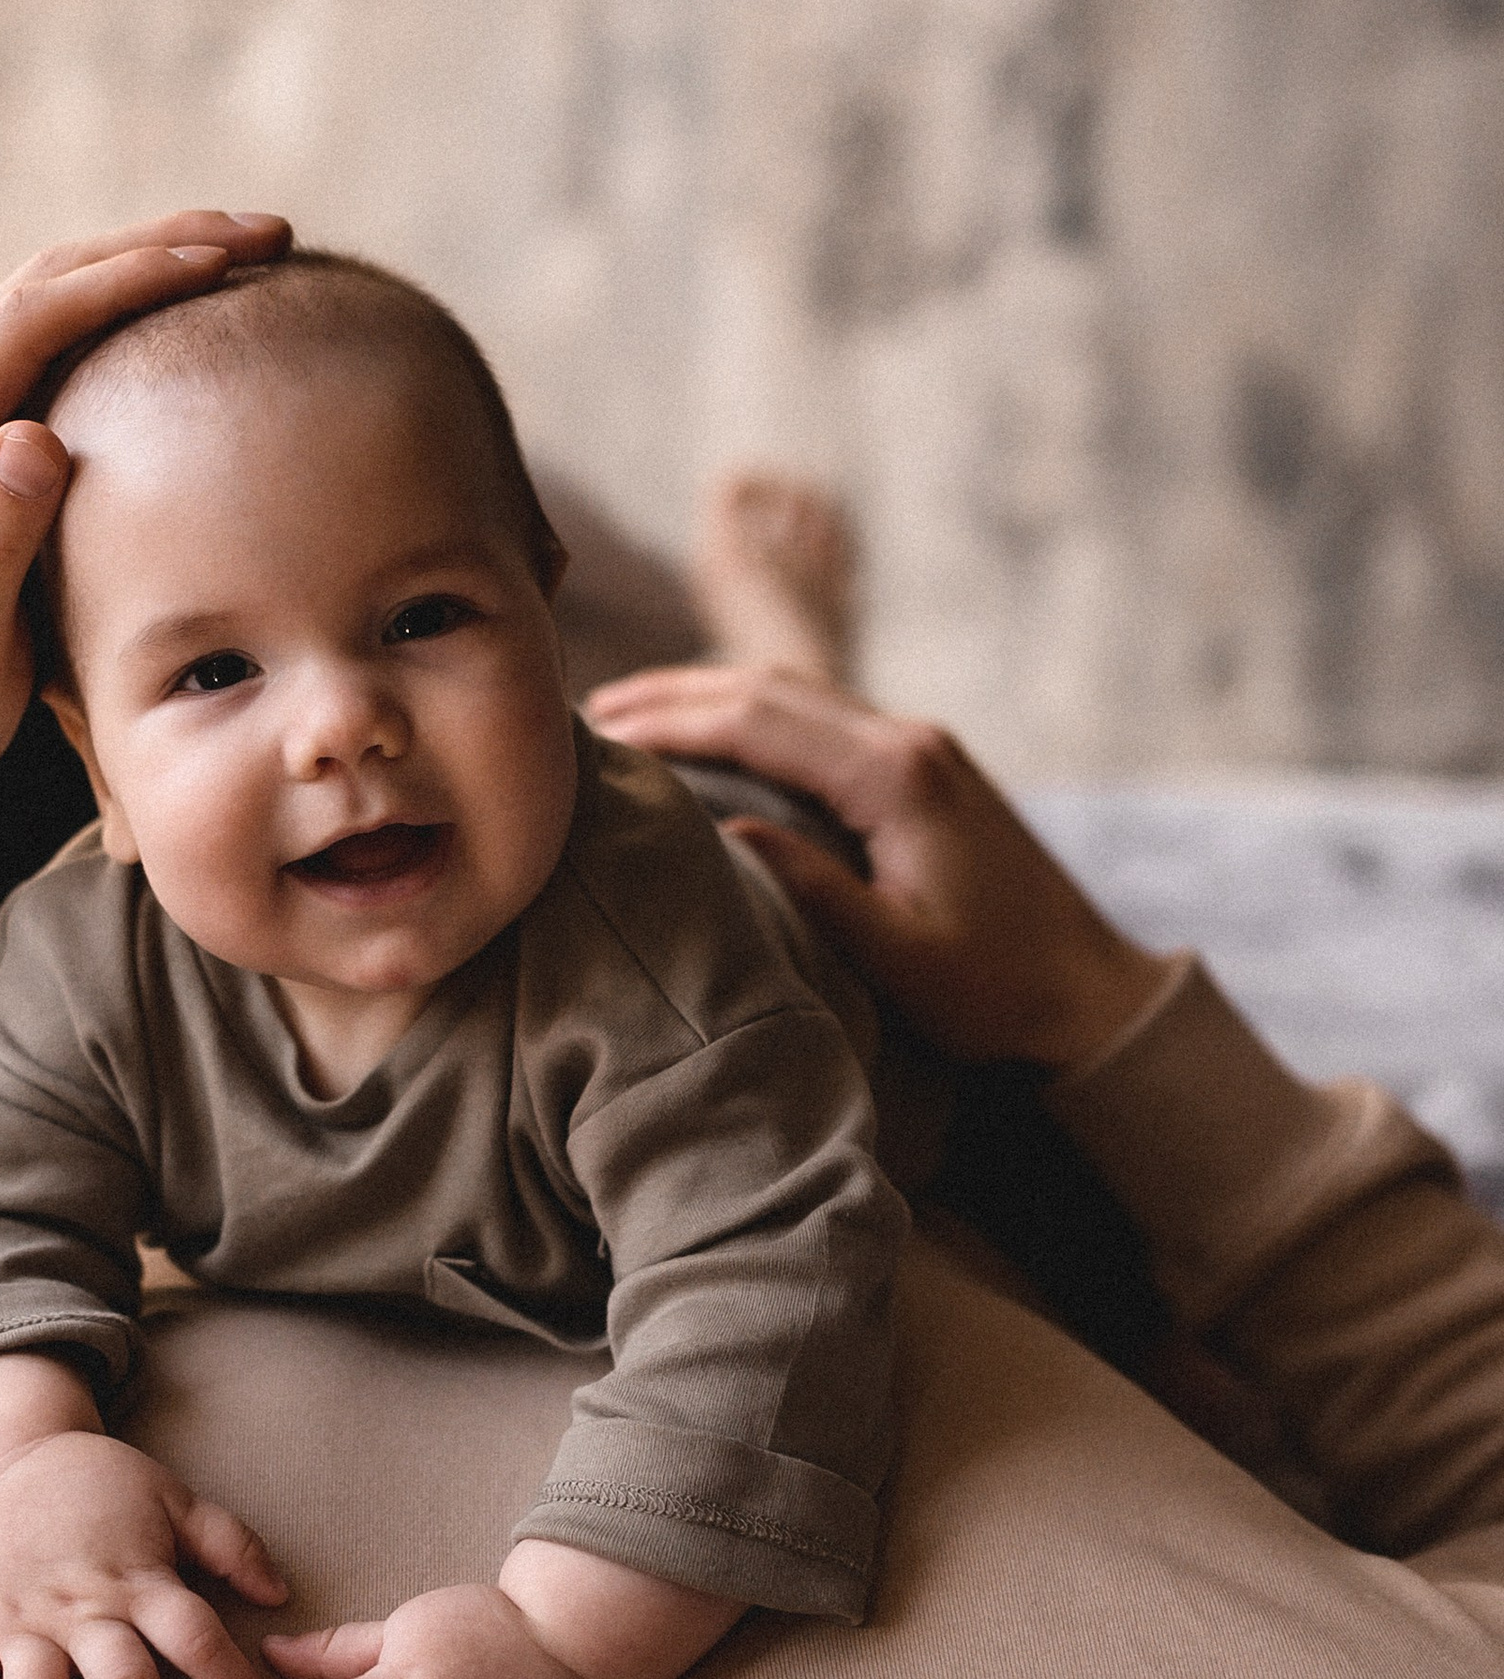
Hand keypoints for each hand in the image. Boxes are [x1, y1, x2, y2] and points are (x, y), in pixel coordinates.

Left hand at [0, 211, 289, 843]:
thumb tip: (34, 435)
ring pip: (44, 298)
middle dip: (157, 244)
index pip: (31, 321)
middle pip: (42, 284)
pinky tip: (184, 307)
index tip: (227, 259)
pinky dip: (118, 307)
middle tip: (271, 233)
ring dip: (142, 262)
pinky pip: (42, 339)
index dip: (132, 277)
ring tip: (245, 249)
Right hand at [580, 663, 1168, 1073]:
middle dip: (675, 691)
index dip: (671, 719)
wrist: (1089, 989)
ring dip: (710, 693)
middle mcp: (909, 740)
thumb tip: (726, 824)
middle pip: (770, 686)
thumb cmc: (996, 991)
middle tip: (589, 709)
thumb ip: (811, 886)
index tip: (597, 730)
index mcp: (896, 777)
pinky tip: (712, 732)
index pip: (759, 720)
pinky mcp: (923, 763)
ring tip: (629, 711)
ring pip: (795, 691)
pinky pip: (820, 715)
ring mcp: (920, 744)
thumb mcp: (897, 956)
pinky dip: (753, 712)